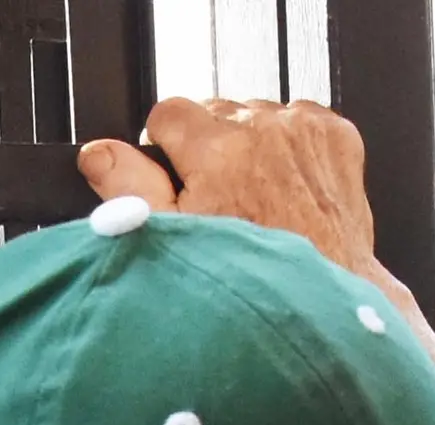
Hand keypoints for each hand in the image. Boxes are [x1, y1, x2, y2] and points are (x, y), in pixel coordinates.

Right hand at [79, 99, 434, 365]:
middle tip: (216, 199)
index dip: (163, 147)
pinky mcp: (336, 136)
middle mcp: (264, 130)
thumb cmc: (245, 284)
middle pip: (213, 110)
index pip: (168, 112)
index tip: (175, 177)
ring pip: (255, 114)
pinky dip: (287, 145)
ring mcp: (304, 130)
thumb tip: (98, 154)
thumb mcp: (171, 242)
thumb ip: (128, 188)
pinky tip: (283, 187)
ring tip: (253, 198)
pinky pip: (297, 119)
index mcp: (218, 150)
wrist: (318, 304)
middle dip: (207, 147)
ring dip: (247, 144)